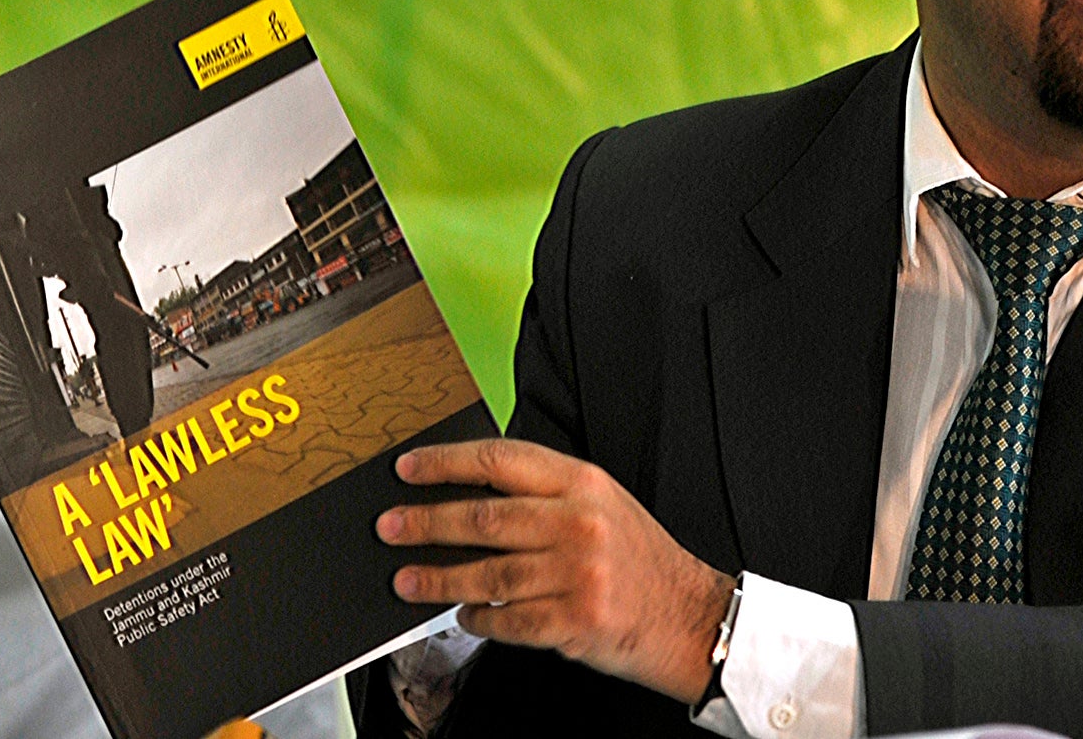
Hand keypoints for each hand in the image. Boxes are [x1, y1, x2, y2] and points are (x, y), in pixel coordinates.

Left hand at [378, 438, 733, 704]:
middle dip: (425, 522)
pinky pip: (508, 621)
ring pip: (487, 575)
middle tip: (390, 527)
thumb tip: (468, 495)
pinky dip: (478, 620)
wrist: (691, 616)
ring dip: (438, 580)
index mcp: (582, 483)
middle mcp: (579, 524)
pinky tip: (463, 616)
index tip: (408, 469)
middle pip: (483, 518)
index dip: (446, 463)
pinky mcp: (575, 622)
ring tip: (408, 580)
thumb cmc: (640, 560)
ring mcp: (577, 575)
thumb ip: (544, 495)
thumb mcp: (602, 506)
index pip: (499, 460)